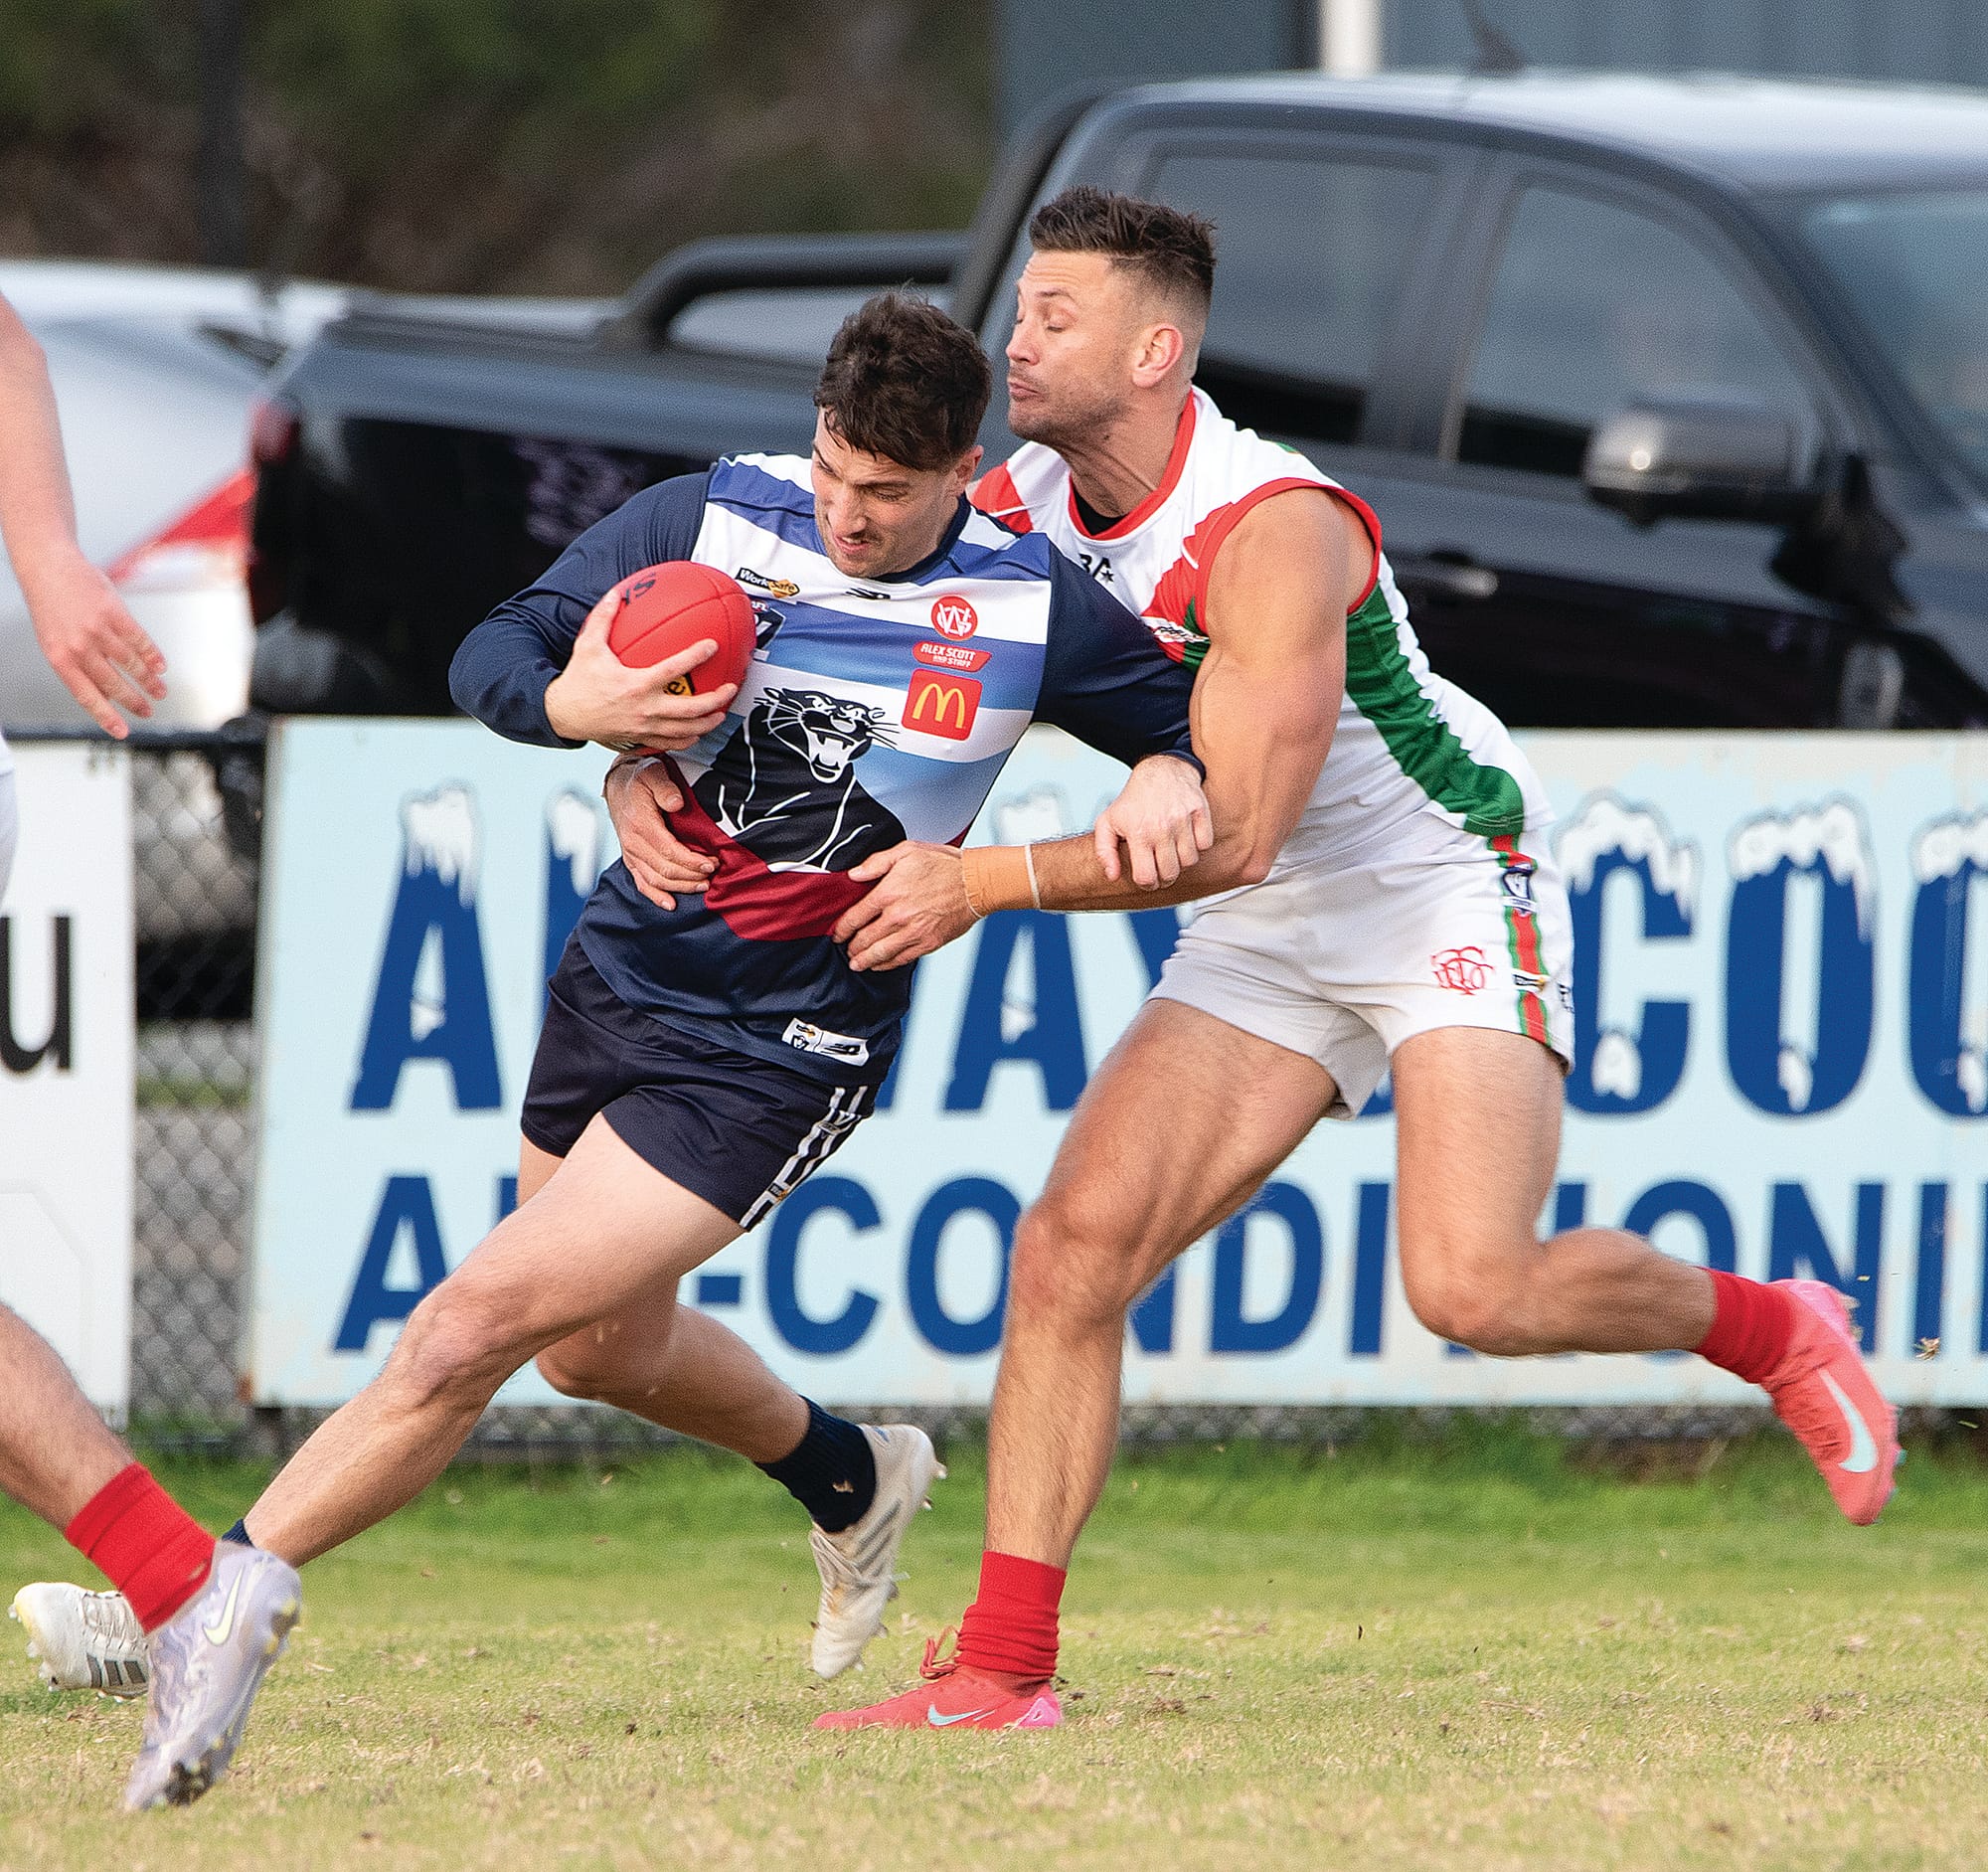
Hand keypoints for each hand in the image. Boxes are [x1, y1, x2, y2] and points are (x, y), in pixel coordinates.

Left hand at [22, 548, 165, 737]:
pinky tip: (160, 666)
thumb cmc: (51, 605)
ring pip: (131, 664)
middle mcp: (79, 646)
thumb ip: (78, 665)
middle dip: (135, 701)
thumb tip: (104, 692)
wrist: (48, 568)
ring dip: (149, 681)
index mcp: (59, 657)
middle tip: (148, 710)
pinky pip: (139, 640)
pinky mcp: (115, 613)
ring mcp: (98, 629)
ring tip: (159, 690)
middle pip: (114, 683)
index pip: (87, 695)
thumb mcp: (55, 641)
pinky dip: (153, 656)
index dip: (107, 716)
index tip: (122, 731)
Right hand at [543, 589, 738, 750]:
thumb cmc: (578, 680)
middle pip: (690, 708)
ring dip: (708, 722)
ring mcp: (645, 728)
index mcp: (636, 684)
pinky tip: (697, 731)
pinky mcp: (641, 739)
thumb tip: (616, 594)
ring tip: (722, 714)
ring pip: (685, 730)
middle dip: (715, 699)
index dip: (696, 656)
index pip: (673, 669)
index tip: (712, 645)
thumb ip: (604, 619)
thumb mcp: (588, 646)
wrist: (564, 714)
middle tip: (731, 688)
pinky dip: (688, 740)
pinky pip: (671, 744)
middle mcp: (644, 709)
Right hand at [603, 754, 713, 909]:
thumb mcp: (652, 772)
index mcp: (640, 823)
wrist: (619, 783)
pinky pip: (641, 883)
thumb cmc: (640, 777)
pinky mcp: (630, 859)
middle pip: (664, 869)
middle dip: (691, 875)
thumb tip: (677, 803)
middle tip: (713, 874)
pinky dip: (656, 896)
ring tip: (703, 886)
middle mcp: (632, 842)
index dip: (691, 861)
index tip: (712, 862)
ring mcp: (630, 853)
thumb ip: (664, 787)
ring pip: (655, 880)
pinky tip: (671, 904)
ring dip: (680, 887)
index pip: (668, 850)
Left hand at [832, 842, 978, 971]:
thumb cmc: (944, 864)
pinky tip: (879, 964)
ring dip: (864, 960)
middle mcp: (898, 916)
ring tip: (856, 964)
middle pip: (865, 939)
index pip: (855, 917)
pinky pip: (901, 959)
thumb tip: (854, 875)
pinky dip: (886, 964)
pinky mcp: (928, 943)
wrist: (976, 882)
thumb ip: (876, 863)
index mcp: (889, 892)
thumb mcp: (907, 851)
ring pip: (880, 953)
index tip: (837, 933)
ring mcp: (914, 933)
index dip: (842, 929)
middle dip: (851, 946)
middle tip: (846, 949)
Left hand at [1092, 753, 1211, 887]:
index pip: (1147, 877)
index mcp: (1138, 833)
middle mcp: (1162, 827)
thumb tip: (1112, 875)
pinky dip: (1198, 845)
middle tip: (1161, 868)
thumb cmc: (1133, 800)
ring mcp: (1183, 819)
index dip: (1147, 884)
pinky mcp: (1200, 811)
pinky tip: (1186, 838)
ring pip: (1190, 861)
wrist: (1159, 771)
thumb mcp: (1107, 823)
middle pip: (1170, 873)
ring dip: (1182, 861)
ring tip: (1172, 851)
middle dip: (1165, 876)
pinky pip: (1205, 844)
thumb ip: (1104, 852)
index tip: (1148, 878)